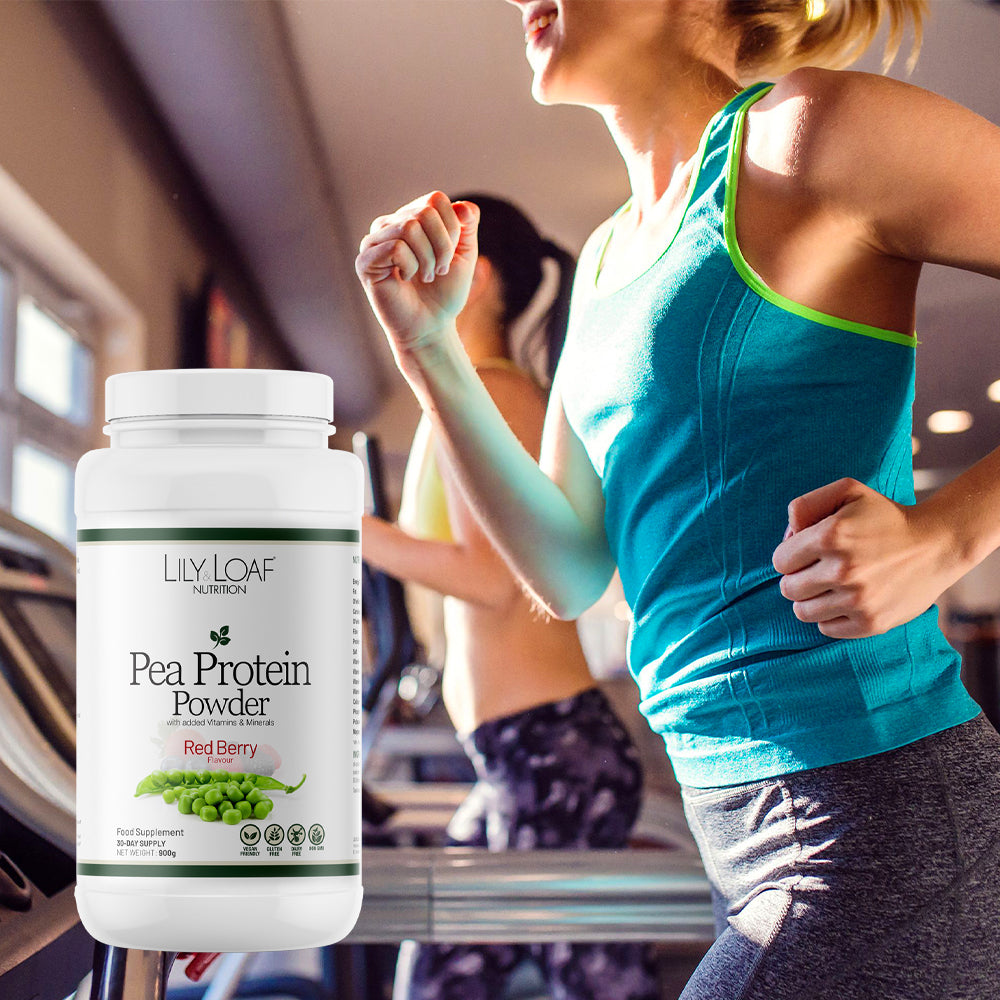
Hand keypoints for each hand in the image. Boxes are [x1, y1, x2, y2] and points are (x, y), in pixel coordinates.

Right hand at [355, 192, 479, 359]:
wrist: (431, 327)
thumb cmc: (444, 292)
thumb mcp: (465, 254)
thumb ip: (466, 225)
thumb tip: (463, 206)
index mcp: (410, 217)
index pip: (435, 200)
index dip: (452, 230)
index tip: (449, 257)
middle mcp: (389, 224)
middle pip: (425, 212)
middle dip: (443, 246)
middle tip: (438, 270)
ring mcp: (374, 241)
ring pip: (410, 228)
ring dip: (428, 259)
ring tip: (425, 276)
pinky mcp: (365, 262)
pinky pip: (396, 248)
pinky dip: (410, 267)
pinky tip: (405, 280)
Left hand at [771, 478, 961, 638]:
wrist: (937, 546)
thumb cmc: (885, 516)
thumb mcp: (847, 491)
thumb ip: (806, 505)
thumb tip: (788, 535)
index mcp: (831, 536)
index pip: (780, 561)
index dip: (790, 556)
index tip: (808, 552)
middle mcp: (842, 570)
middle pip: (788, 589)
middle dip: (798, 578)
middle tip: (819, 570)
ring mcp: (858, 600)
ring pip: (802, 612)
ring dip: (811, 599)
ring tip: (831, 586)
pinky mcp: (871, 623)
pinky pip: (826, 628)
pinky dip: (830, 616)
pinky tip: (845, 600)